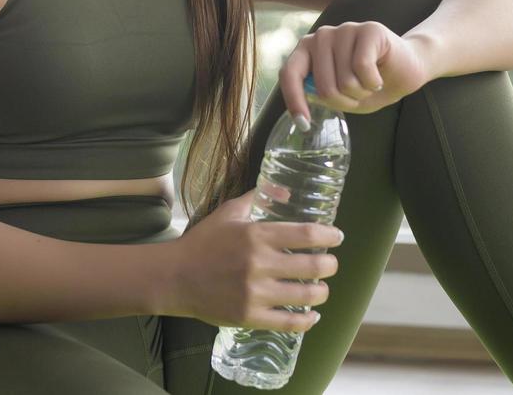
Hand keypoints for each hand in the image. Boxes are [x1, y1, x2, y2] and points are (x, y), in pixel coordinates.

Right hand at [163, 186, 341, 331]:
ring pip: (305, 295)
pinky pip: (288, 322)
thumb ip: (257, 197)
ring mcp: (255, 293)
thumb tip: (285, 189)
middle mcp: (259, 264)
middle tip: (331, 264)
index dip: (329, 235)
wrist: (175, 277)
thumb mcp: (229, 212)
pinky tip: (311, 315)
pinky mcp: (249, 316)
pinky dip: (306, 320)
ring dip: (321, 292)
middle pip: (313, 266)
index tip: (337, 237)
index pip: (307, 234)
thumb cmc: (203, 242)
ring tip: (322, 288)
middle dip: (330, 266)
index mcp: (256, 235)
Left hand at [281, 24, 433, 125]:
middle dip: (345, 102)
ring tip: (369, 82)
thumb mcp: (341, 96)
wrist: (407, 69)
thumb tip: (305, 99)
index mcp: (307, 50)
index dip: (294, 100)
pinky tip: (379, 76)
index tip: (304, 124)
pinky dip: (373, 82)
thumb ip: (319, 94)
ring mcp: (344, 29)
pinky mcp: (368, 29)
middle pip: (323, 86)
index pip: (290, 73)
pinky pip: (362, 68)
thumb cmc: (369, 83)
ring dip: (362, 92)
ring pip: (345, 81)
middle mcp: (322, 35)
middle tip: (359, 95)